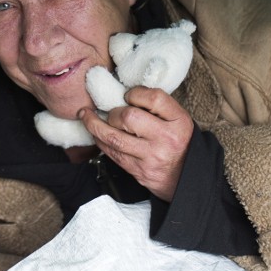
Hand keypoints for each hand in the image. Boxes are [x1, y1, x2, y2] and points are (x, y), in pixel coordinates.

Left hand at [79, 86, 193, 201]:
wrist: (186, 177)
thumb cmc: (178, 142)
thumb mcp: (178, 119)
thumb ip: (157, 106)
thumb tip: (124, 93)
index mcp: (178, 121)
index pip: (154, 98)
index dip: (136, 93)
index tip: (128, 95)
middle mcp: (165, 139)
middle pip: (129, 117)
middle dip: (114, 112)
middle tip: (111, 111)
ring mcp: (150, 157)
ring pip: (114, 138)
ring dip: (94, 124)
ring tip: (85, 114)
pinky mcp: (137, 170)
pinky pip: (111, 153)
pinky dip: (99, 140)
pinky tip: (94, 132)